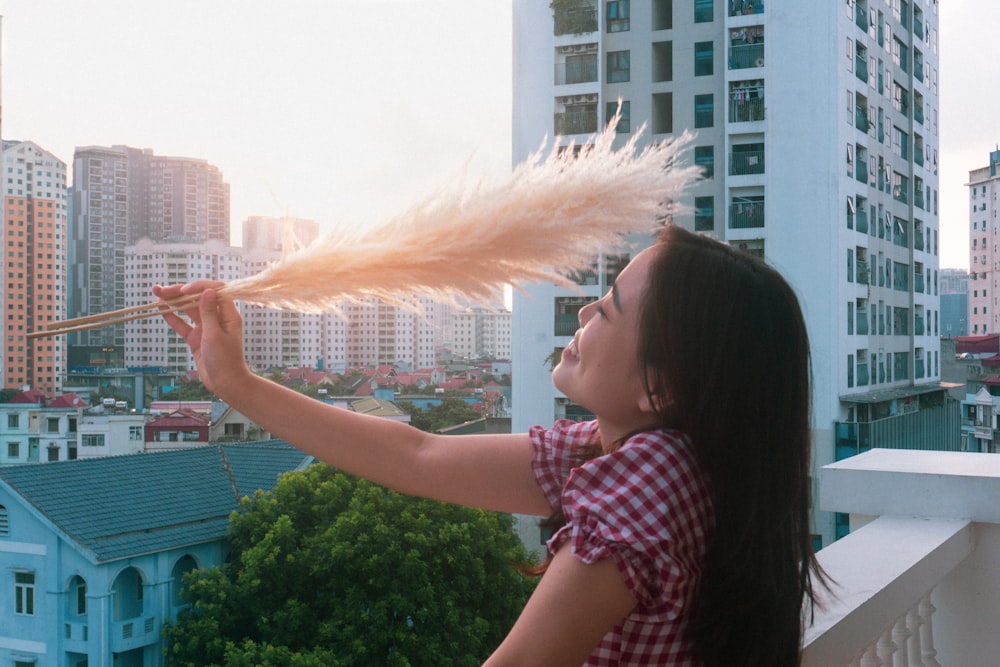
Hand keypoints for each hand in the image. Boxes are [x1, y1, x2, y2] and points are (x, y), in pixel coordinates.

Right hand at [153, 281, 251, 398]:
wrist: (225, 383)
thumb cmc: (225, 360)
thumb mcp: (214, 335)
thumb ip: (209, 312)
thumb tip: (208, 291)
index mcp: (228, 314)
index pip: (215, 291)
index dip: (199, 287)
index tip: (184, 290)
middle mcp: (217, 318)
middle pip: (198, 298)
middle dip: (181, 292)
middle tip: (162, 290)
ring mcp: (206, 327)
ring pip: (188, 310)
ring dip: (174, 302)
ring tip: (158, 293)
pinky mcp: (197, 337)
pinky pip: (183, 324)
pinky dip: (173, 317)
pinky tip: (161, 309)